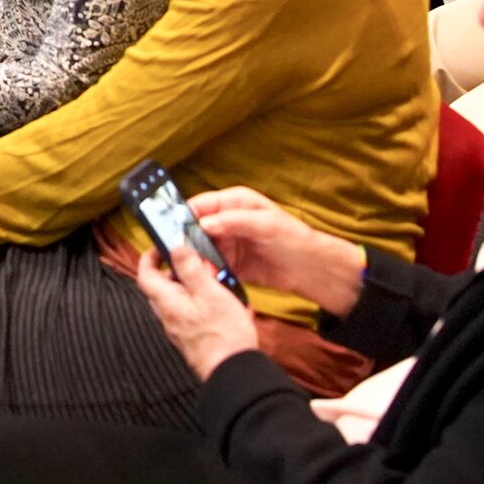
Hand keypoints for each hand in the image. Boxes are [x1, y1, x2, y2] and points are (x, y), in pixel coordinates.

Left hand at [135, 244, 260, 380]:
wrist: (234, 372)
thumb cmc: (222, 333)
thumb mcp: (209, 293)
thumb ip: (190, 269)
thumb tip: (176, 248)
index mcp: (167, 302)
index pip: (145, 275)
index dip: (149, 258)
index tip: (160, 247)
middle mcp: (168, 318)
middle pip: (163, 288)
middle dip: (177, 272)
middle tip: (198, 264)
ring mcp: (181, 331)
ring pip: (181, 302)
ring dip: (196, 289)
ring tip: (219, 284)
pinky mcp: (194, 340)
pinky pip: (195, 316)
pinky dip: (207, 306)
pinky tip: (230, 306)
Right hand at [188, 188, 366, 315]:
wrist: (310, 269)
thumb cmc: (294, 239)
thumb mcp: (265, 225)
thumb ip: (234, 221)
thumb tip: (205, 223)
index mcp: (234, 203)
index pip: (200, 205)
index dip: (185, 216)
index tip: (172, 230)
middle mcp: (227, 221)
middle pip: (196, 229)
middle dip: (189, 243)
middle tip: (182, 255)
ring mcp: (228, 243)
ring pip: (201, 250)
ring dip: (198, 261)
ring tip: (197, 270)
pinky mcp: (231, 263)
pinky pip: (212, 266)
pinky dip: (208, 273)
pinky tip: (207, 280)